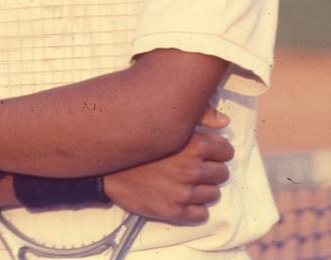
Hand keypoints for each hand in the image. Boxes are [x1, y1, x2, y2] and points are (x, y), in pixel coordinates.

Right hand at [101, 107, 232, 224]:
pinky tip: (180, 197)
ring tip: (185, 181)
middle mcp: (190, 170)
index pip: (226, 151)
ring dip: (202, 189)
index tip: (205, 152)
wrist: (104, 169)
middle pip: (222, 174)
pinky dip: (194, 208)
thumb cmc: (135, 141)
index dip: (217, 150)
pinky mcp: (173, 211)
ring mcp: (182, 193)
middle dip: (210, 170)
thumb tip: (226, 122)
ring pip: (213, 194)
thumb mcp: (165, 121)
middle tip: (193, 167)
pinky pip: (201, 214)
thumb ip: (199, 116)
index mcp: (193, 145)